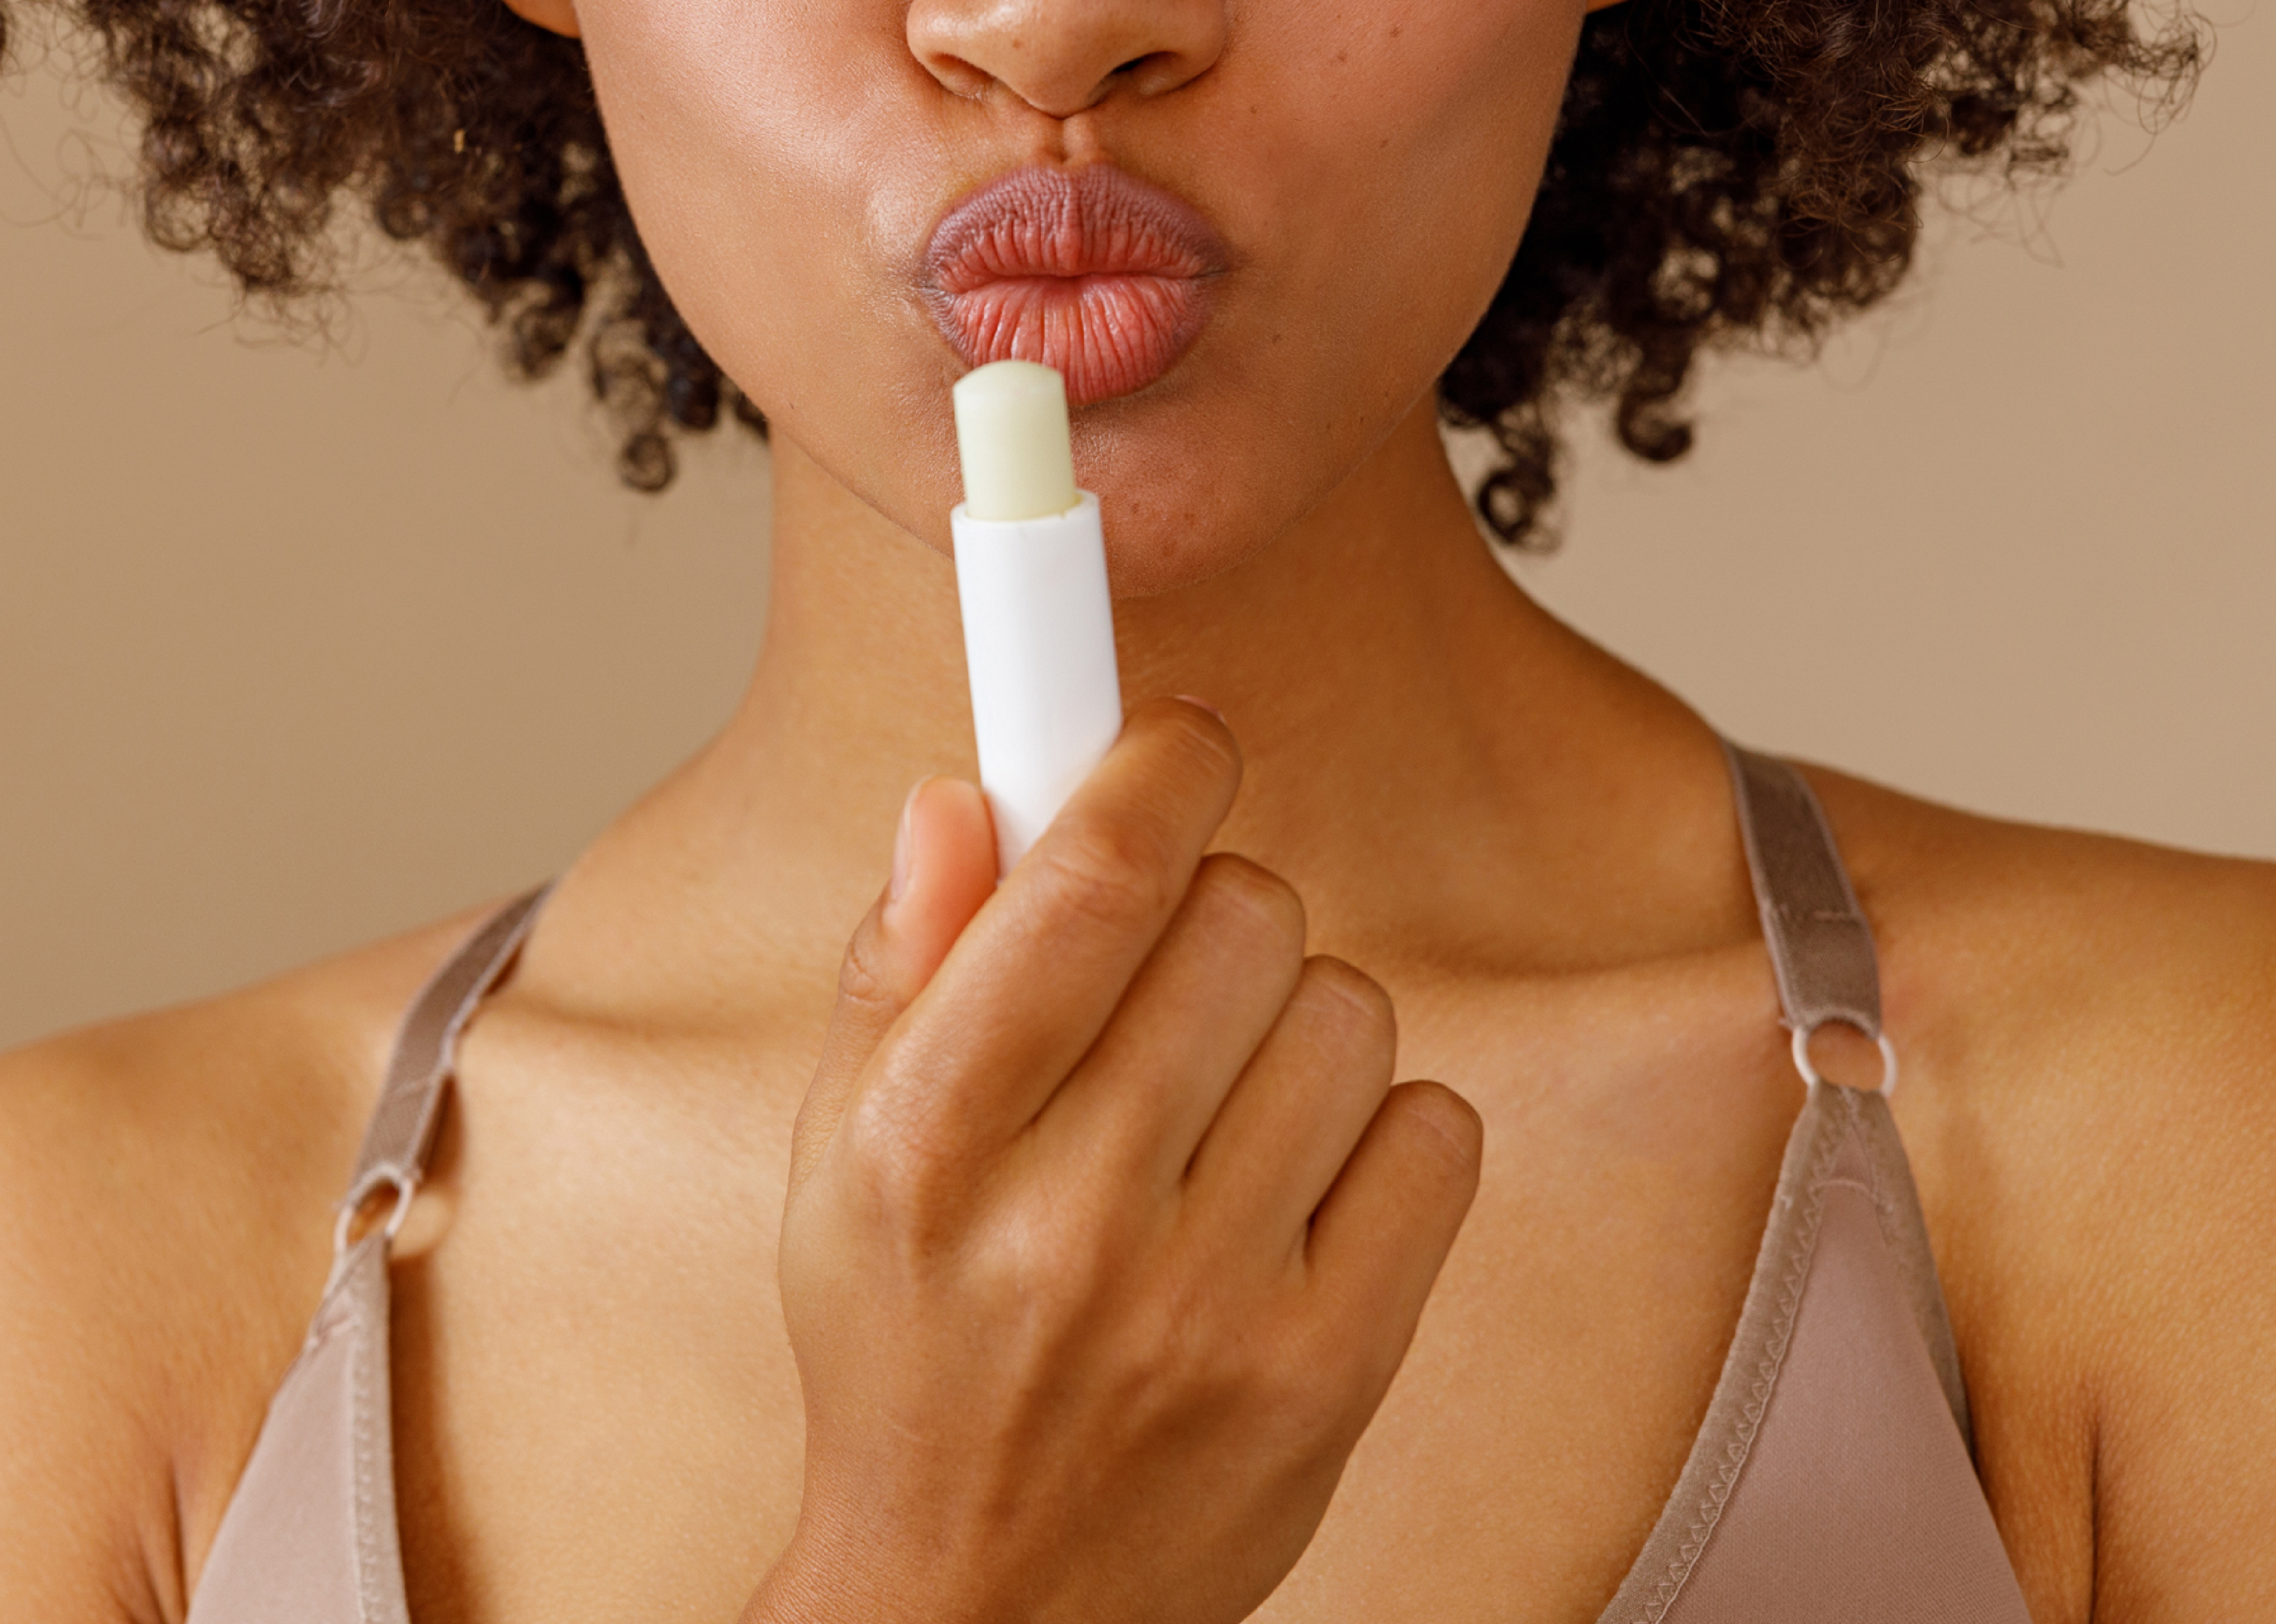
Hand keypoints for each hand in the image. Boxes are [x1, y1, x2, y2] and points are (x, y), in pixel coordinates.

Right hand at [749, 699, 1484, 1623]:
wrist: (984, 1608)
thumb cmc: (907, 1352)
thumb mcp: (838, 1153)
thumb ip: (899, 959)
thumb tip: (966, 793)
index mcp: (926, 1140)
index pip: (1093, 878)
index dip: (1158, 763)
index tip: (1178, 738)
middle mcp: (1069, 1220)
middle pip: (1243, 916)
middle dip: (1218, 904)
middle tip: (1174, 972)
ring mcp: (1212, 1305)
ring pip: (1350, 1009)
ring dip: (1297, 1018)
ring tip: (1224, 1102)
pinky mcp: (1331, 1371)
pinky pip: (1436, 1133)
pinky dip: (1382, 1129)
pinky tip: (1297, 1183)